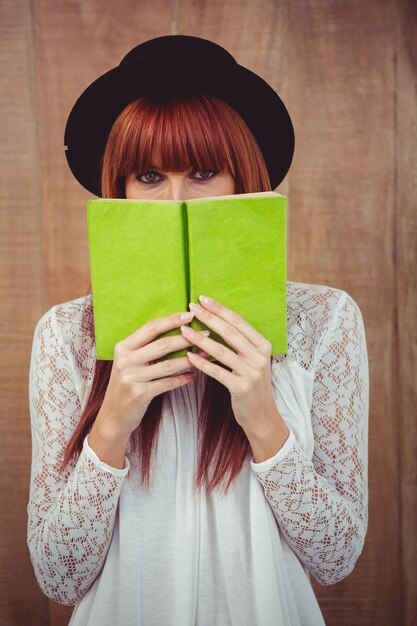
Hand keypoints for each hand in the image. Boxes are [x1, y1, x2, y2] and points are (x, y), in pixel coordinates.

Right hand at [96, 311, 209, 437]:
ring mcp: (131, 377)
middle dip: (186, 338)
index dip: (171, 320)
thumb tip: (176, 330)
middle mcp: (125, 360)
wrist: (113, 415)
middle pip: (162, 344)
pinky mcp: (139, 393)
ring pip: (168, 365)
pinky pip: (167, 383)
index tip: (189, 315)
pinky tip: (193, 375)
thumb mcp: (129, 362)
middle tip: (205, 334)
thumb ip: (145, 348)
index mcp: (123, 347)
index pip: (150, 328)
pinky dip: (182, 378)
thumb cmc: (127, 385)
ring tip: (205, 354)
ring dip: (190, 359)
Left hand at [180, 296, 284, 435]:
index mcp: (263, 345)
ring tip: (184, 331)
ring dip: (200, 339)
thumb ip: (240, 343)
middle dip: (209, 318)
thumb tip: (216, 321)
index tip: (202, 299)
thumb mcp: (252, 360)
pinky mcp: (241, 387)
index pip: (239, 321)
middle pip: (230, 332)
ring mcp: (252, 372)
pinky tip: (188, 357)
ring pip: (222, 351)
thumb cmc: (251, 383)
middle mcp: (260, 356)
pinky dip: (202, 363)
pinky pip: (217, 372)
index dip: (220, 309)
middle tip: (191, 308)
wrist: (261, 414)